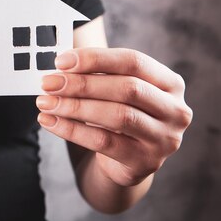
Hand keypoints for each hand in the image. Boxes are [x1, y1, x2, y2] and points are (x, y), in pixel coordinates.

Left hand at [36, 48, 192, 186]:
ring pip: (117, 116)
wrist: (125, 161)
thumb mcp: (115, 91)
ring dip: (74, 107)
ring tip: (45, 102)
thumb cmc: (118, 113)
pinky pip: (103, 142)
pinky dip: (71, 130)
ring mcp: (164, 138)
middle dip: (82, 84)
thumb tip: (60, 65)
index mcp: (170, 83)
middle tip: (48, 82)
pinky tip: (49, 122)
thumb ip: (97, 74)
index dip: (96, 58)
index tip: (61, 60)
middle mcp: (175, 110)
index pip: (133, 61)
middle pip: (126, 88)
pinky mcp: (145, 162)